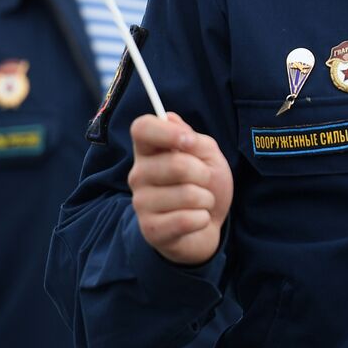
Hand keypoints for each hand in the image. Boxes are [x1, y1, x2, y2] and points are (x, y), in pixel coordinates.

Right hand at [128, 112, 232, 265]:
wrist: (206, 226)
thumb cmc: (205, 185)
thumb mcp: (208, 156)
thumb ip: (194, 139)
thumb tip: (170, 118)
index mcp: (149, 150)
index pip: (142, 128)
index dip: (167, 131)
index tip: (189, 142)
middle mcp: (138, 174)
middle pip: (176, 164)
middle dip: (204, 174)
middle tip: (204, 182)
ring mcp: (141, 203)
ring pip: (187, 194)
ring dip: (206, 199)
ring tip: (200, 203)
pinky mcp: (150, 229)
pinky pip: (187, 220)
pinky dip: (202, 219)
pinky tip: (197, 220)